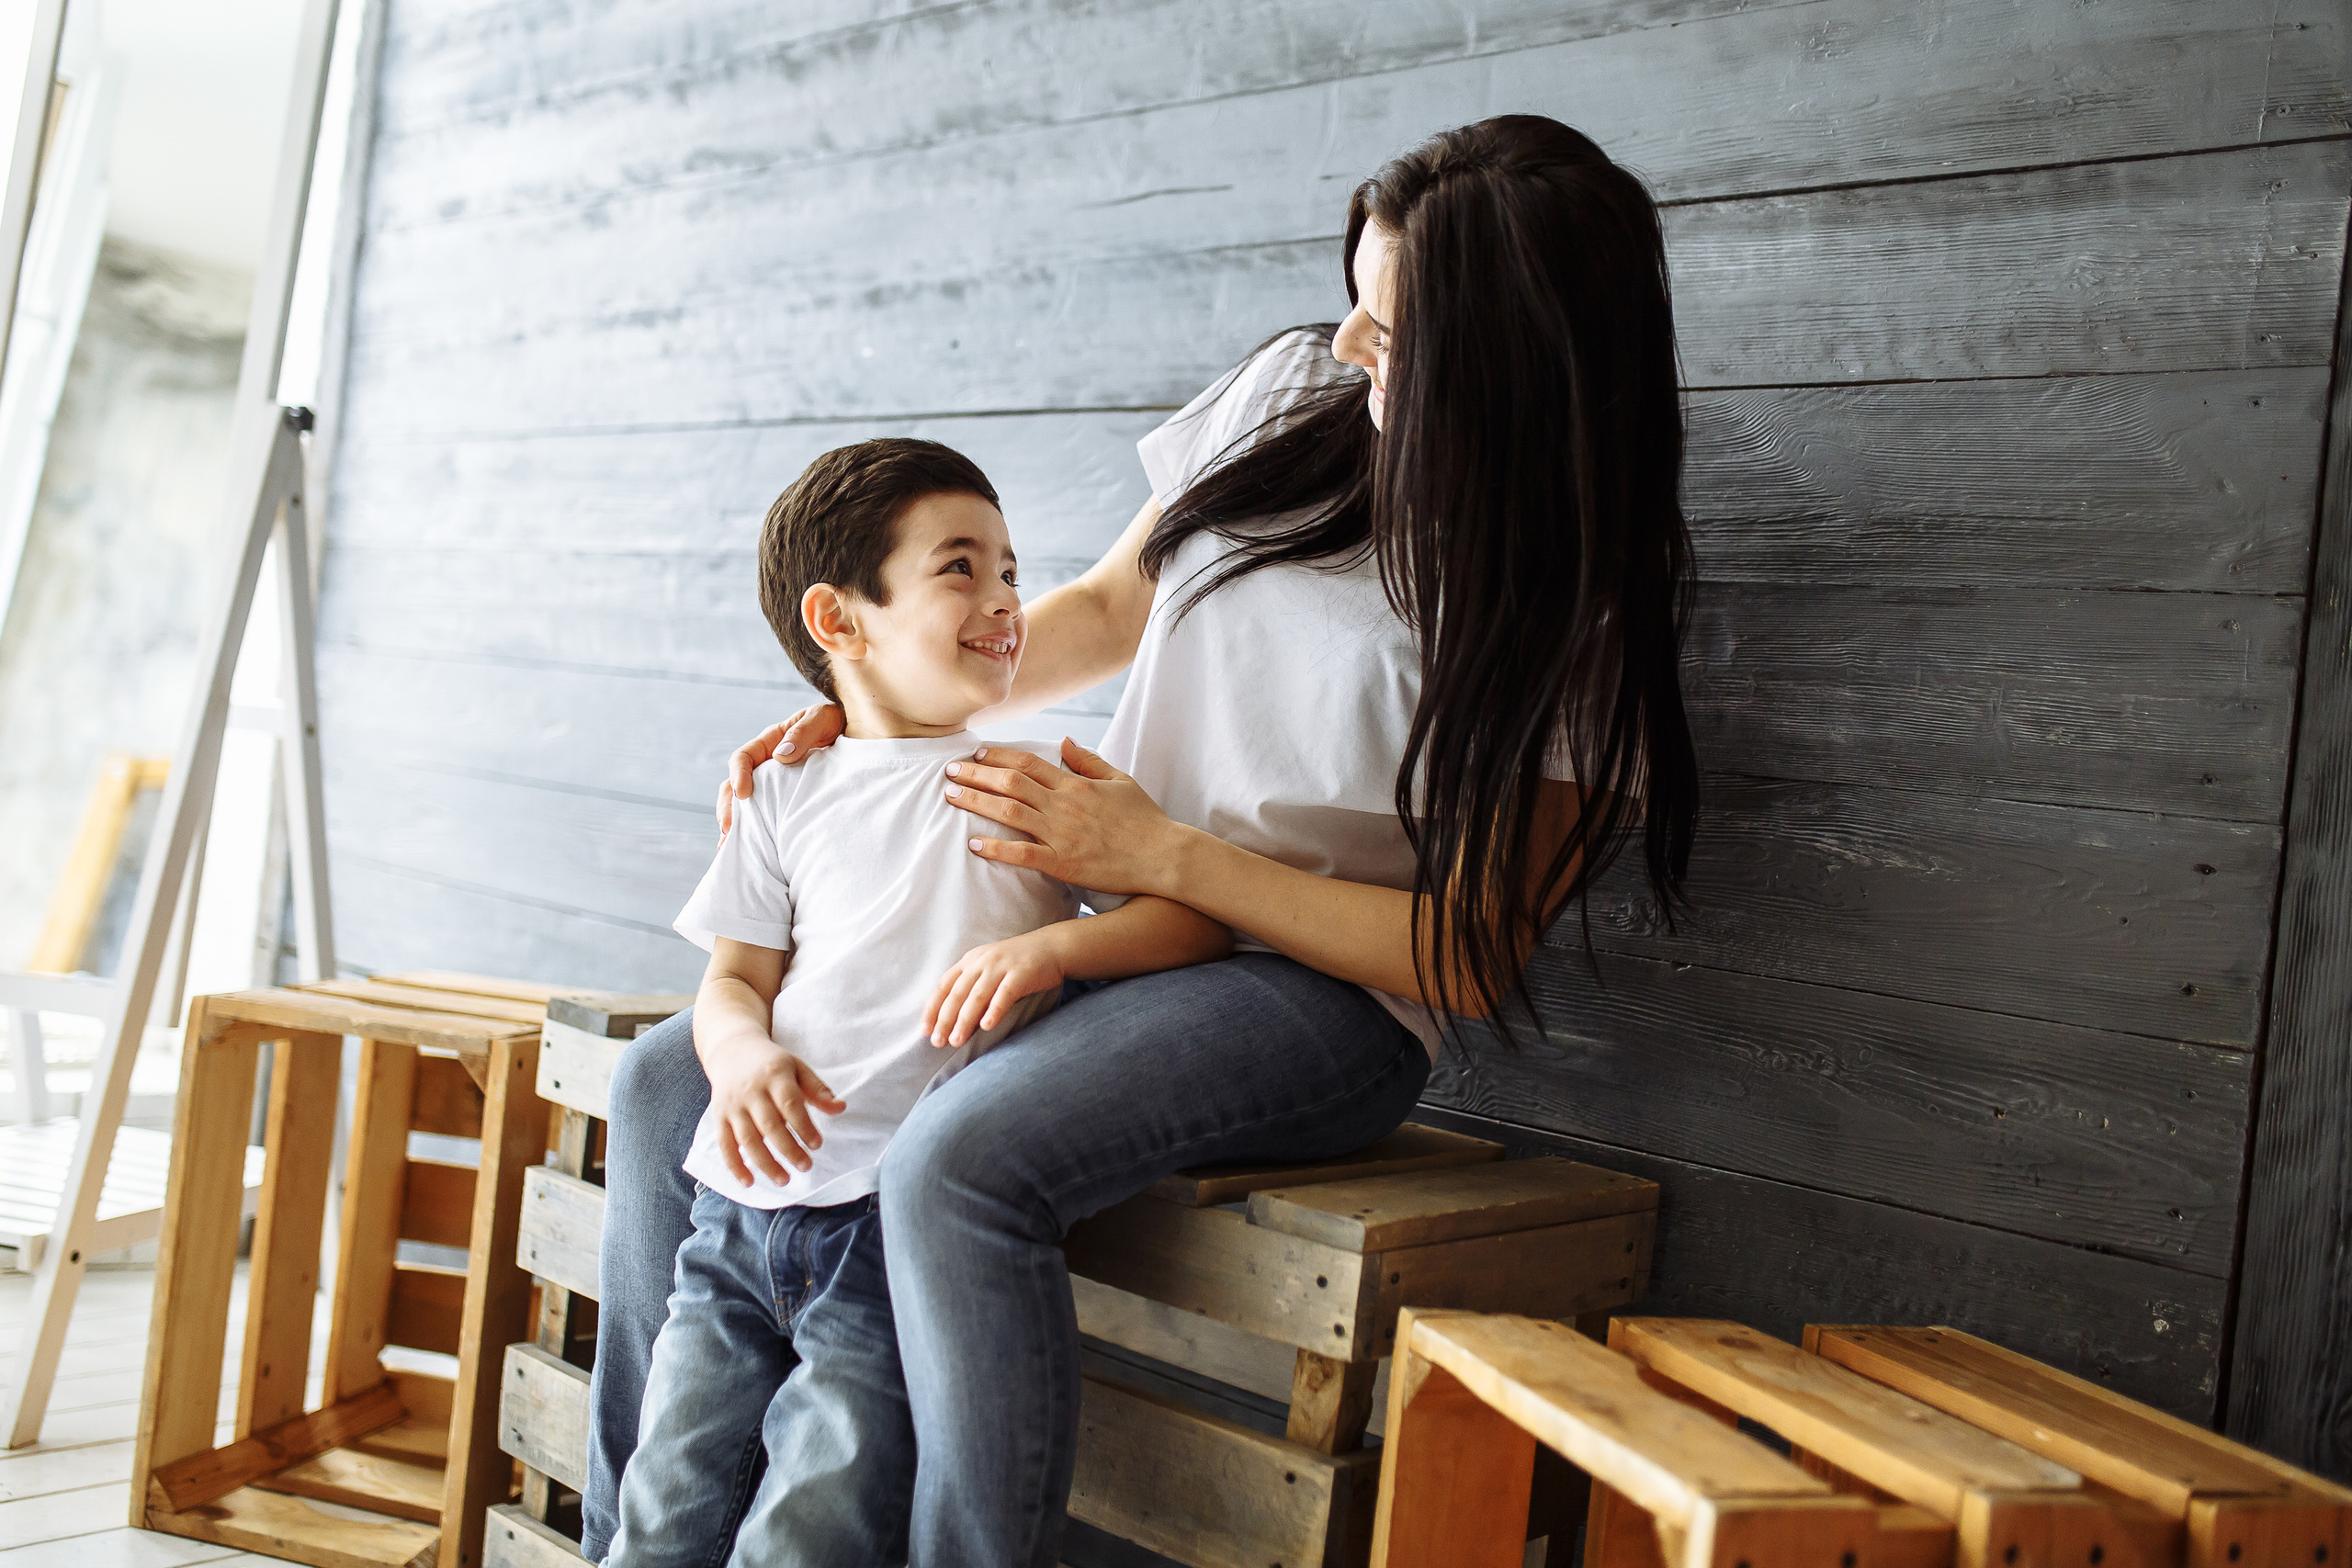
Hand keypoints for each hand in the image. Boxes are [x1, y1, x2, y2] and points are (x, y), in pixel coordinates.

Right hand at [704, 1038, 846, 1186]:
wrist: (731, 1050)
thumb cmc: (771, 1063)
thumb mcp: (797, 1067)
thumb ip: (818, 1089)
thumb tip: (841, 1108)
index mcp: (774, 1076)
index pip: (790, 1104)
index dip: (804, 1126)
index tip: (817, 1145)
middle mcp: (751, 1091)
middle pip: (769, 1125)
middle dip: (788, 1149)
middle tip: (806, 1167)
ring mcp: (733, 1106)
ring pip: (747, 1139)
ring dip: (765, 1163)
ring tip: (784, 1180)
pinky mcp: (719, 1117)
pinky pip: (725, 1144)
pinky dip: (735, 1165)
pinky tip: (749, 1182)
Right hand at [716, 704, 846, 833]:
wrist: (857, 731)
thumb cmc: (837, 720)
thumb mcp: (822, 718)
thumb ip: (803, 732)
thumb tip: (781, 755)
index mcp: (771, 741)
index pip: (744, 757)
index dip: (738, 775)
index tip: (743, 794)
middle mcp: (766, 763)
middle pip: (734, 785)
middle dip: (728, 807)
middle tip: (728, 830)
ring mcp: (774, 782)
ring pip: (744, 803)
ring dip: (736, 823)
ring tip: (730, 845)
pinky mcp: (785, 797)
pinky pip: (766, 812)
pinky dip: (755, 828)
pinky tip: (753, 846)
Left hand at [924, 929, 1068, 1047]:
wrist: (1051, 947)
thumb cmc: (1017, 964)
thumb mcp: (989, 969)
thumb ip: (973, 988)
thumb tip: (954, 1021)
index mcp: (970, 961)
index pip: (944, 985)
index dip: (932, 1008)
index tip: (925, 1030)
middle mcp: (982, 961)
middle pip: (957, 993)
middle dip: (945, 1019)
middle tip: (938, 1042)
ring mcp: (1001, 966)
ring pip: (977, 995)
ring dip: (965, 1020)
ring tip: (957, 1040)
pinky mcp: (1021, 973)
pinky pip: (1004, 994)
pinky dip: (994, 1010)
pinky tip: (986, 1026)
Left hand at [945, 739, 1181, 895]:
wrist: (1163, 856)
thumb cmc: (1145, 819)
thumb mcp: (1120, 780)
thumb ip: (1089, 760)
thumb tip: (1065, 741)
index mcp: (1075, 784)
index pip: (1028, 761)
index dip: (998, 755)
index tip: (976, 752)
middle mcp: (1064, 804)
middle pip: (1010, 782)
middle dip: (976, 773)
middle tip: (948, 770)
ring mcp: (1062, 834)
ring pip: (1009, 812)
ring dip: (976, 802)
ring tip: (950, 796)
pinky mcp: (1063, 863)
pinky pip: (1022, 854)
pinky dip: (996, 849)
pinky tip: (974, 844)